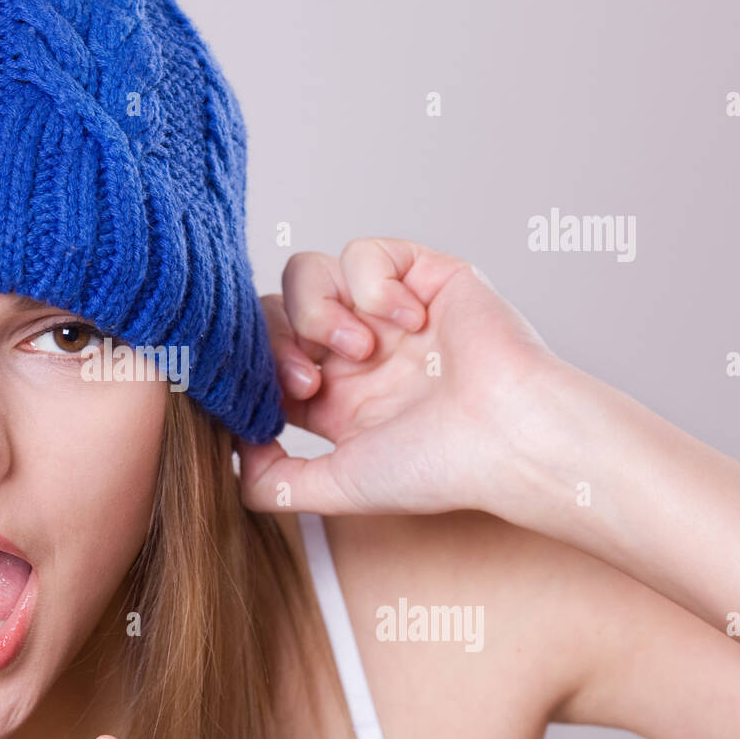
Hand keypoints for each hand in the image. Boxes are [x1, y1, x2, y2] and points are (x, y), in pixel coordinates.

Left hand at [238, 238, 557, 516]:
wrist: (510, 437)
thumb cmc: (439, 468)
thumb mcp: (338, 487)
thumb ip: (274, 484)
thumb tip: (229, 457)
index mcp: (337, 400)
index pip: (263, 362)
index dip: (256, 373)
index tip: (282, 404)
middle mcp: (358, 353)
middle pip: (274, 312)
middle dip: (278, 344)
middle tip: (312, 383)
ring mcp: (387, 312)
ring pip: (307, 273)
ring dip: (319, 311)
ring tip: (361, 349)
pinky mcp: (423, 275)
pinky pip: (364, 251)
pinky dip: (372, 284)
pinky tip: (407, 320)